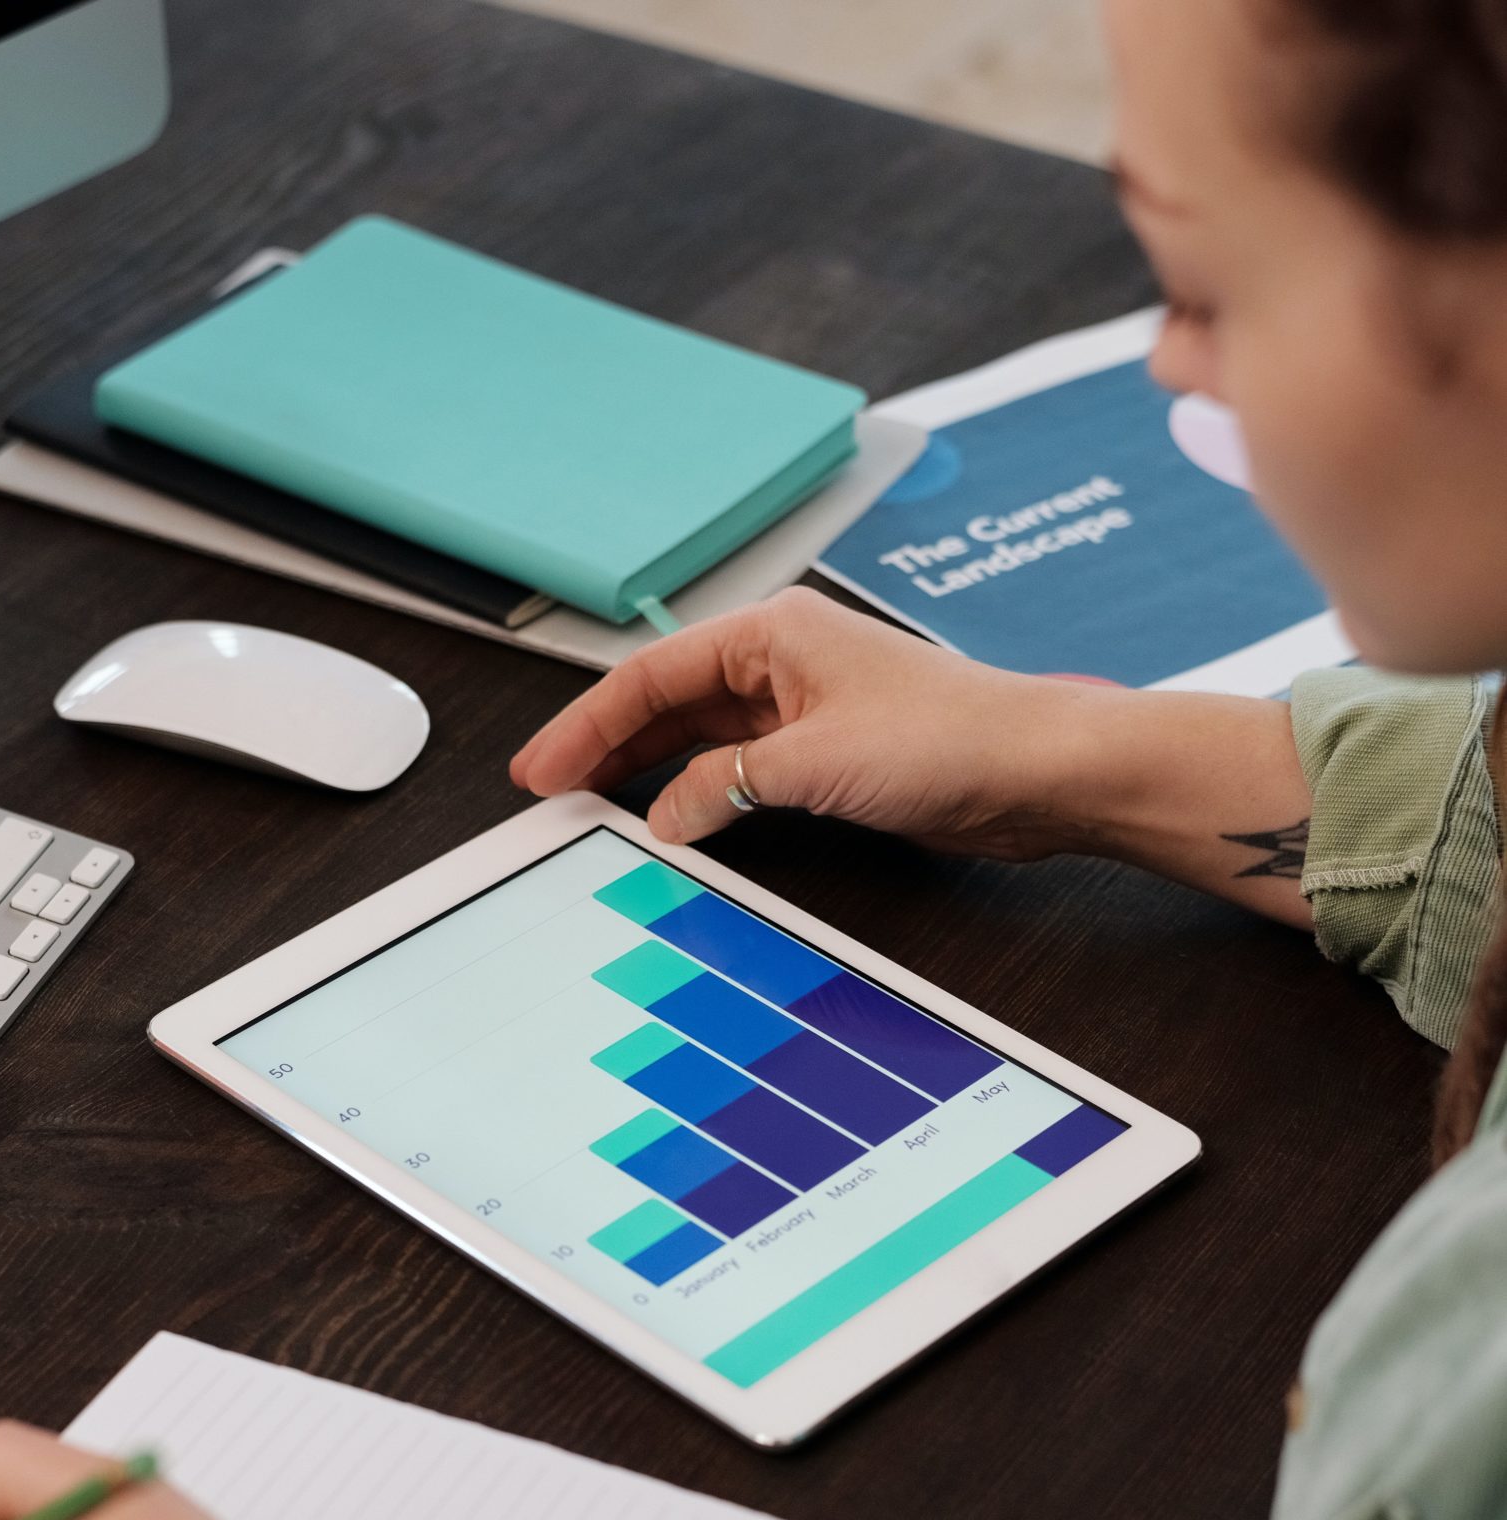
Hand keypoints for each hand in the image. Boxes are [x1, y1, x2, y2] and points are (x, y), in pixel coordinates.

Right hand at [511, 587, 1316, 926]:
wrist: (1041, 769)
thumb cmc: (951, 738)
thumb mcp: (815, 764)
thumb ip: (725, 787)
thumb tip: (664, 816)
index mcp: (772, 635)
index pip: (652, 676)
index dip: (587, 723)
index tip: (541, 768)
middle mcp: (783, 663)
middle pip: (667, 703)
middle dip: (604, 745)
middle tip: (547, 791)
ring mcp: (805, 710)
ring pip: (699, 738)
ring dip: (646, 771)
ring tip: (590, 807)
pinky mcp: (829, 755)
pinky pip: (738, 771)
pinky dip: (697, 795)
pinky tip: (671, 823)